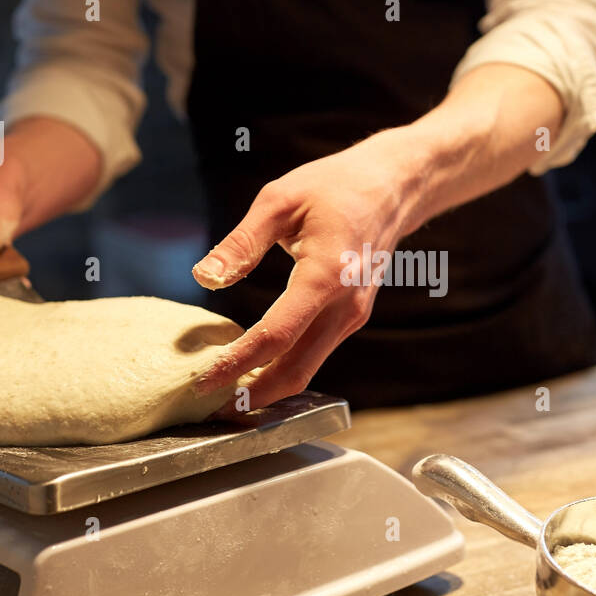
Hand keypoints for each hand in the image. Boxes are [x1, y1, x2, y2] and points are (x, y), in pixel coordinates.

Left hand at [192, 131, 423, 408]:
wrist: (392, 188)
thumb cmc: (336, 186)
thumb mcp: (279, 201)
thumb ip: (241, 244)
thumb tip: (204, 278)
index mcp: (325, 276)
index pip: (275, 337)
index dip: (236, 364)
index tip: (203, 381)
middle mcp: (344, 306)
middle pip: (295, 372)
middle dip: (253, 396)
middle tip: (211, 408)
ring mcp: (352, 316)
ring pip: (307, 369)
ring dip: (268, 387)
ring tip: (225, 394)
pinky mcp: (351, 317)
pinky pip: (315, 354)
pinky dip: (284, 368)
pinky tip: (254, 367)